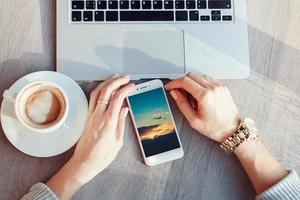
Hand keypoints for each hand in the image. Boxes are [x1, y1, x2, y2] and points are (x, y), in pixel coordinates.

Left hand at [47, 75, 135, 198]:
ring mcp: (91, 115)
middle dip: (117, 81)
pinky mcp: (87, 117)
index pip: (117, 99)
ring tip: (115, 79)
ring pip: (97, 92)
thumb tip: (124, 109)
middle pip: (106, 91)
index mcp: (108, 122)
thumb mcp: (118, 141)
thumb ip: (121, 122)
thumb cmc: (101, 156)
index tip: (132, 86)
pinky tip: (105, 89)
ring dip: (107, 83)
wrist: (84, 162)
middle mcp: (98, 116)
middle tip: (125, 79)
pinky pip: (93, 99)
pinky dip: (100, 90)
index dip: (125, 89)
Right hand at [165, 72, 240, 142]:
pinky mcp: (222, 87)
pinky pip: (207, 79)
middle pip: (191, 75)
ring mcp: (219, 86)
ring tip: (190, 96)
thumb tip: (175, 93)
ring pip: (199, 76)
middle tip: (176, 91)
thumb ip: (182, 104)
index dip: (174, 83)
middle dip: (181, 81)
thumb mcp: (193, 120)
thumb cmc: (216, 128)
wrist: (232, 129)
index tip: (169, 86)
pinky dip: (199, 83)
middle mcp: (213, 88)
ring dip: (190, 82)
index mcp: (205, 96)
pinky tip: (198, 94)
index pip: (185, 81)